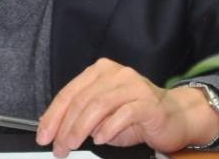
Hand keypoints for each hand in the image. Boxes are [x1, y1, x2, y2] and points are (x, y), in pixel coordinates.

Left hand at [35, 58, 218, 156]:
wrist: (174, 116)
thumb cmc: (136, 116)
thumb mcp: (103, 115)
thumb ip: (80, 116)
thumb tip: (52, 127)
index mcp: (100, 72)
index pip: (70, 92)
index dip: (54, 115)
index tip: (44, 135)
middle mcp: (116, 73)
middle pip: (82, 99)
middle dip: (65, 126)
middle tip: (58, 147)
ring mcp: (133, 85)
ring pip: (99, 105)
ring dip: (81, 129)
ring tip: (73, 145)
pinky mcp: (148, 102)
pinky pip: (123, 113)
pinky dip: (108, 128)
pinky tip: (100, 139)